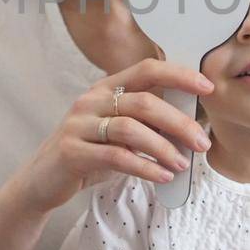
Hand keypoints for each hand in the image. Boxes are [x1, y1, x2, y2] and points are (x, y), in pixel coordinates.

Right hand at [11, 58, 213, 215]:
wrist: (42, 180)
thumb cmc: (89, 154)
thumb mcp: (116, 133)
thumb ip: (145, 124)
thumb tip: (192, 126)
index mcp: (105, 88)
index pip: (146, 69)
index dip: (179, 75)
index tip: (207, 88)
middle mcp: (91, 100)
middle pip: (144, 102)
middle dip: (179, 122)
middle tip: (202, 142)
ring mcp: (78, 124)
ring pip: (131, 129)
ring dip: (163, 148)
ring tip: (182, 164)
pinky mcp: (72, 151)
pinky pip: (116, 157)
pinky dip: (145, 167)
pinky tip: (162, 176)